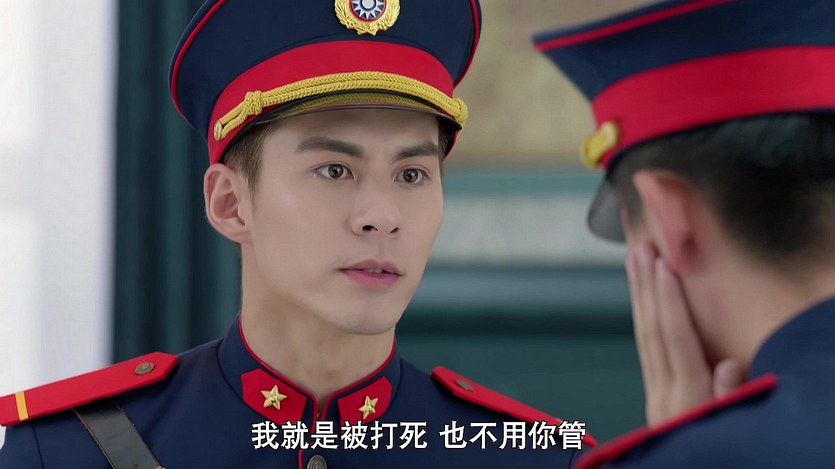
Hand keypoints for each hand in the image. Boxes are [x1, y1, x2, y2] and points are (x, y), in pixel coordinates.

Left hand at [626, 243, 744, 425]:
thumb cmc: (718, 454)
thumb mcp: (731, 428)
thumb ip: (730, 398)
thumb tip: (728, 364)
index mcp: (686, 397)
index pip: (674, 339)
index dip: (668, 301)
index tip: (662, 266)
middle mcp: (664, 392)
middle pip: (652, 332)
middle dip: (646, 288)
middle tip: (639, 250)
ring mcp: (656, 394)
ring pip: (644, 337)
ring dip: (640, 298)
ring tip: (634, 264)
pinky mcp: (655, 398)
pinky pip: (646, 349)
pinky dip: (644, 320)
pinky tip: (643, 302)